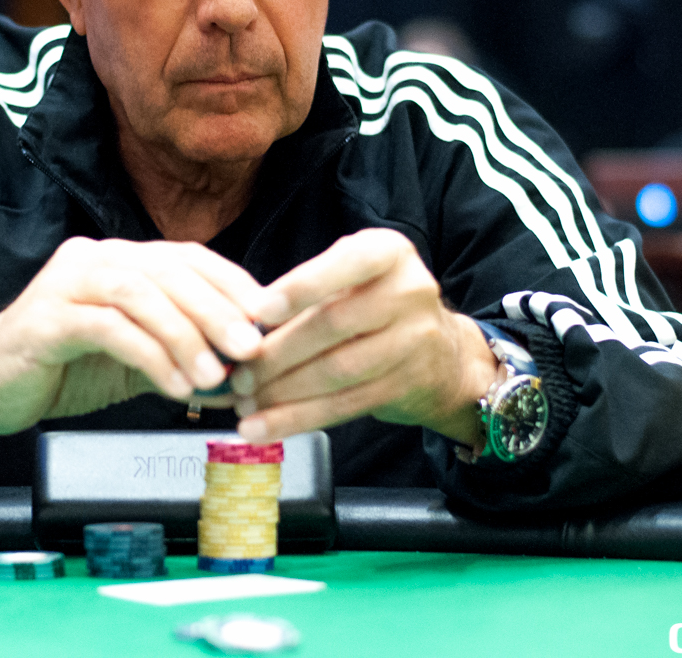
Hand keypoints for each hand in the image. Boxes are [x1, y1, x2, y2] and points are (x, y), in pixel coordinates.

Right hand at [0, 237, 263, 472]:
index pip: (187, 257)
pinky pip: (110, 330)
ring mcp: (66, 283)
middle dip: (218, 311)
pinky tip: (175, 386)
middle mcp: (94, 258)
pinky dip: (151, 357)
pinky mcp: (46, 318)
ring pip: (142, 294)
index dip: (232, 283)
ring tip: (214, 375)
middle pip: (169, 271)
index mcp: (118, 260)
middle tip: (251, 349)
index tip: (268, 317)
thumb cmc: (59, 371)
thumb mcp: (132, 360)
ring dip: (186, 335)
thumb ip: (180, 353)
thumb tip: (243, 368)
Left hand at [228, 228, 498, 444]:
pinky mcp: (408, 385)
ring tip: (244, 405)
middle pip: (333, 325)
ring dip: (283, 393)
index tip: (259, 312)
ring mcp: (415, 341)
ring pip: (337, 372)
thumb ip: (307, 292)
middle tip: (237, 375)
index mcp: (389, 253)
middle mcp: (410, 292)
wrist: (444, 353)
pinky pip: (345, 405)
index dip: (301, 287)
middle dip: (278, 354)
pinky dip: (299, 418)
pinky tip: (265, 427)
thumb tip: (241, 325)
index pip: (346, 264)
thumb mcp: (352, 277)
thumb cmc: (375, 305)